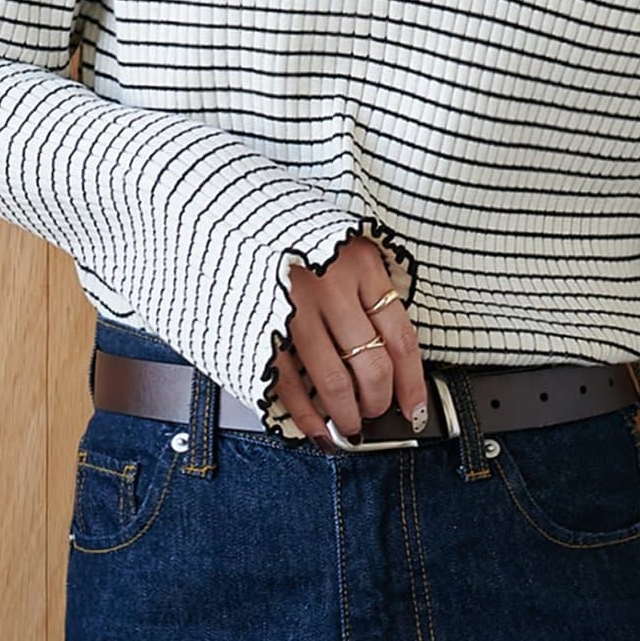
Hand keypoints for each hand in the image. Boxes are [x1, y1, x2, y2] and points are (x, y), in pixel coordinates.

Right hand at [269, 237, 428, 448]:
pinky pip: (291, 383)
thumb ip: (367, 290)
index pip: (402, 337)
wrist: (224, 213)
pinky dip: (307, 414)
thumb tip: (390, 352)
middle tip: (376, 415)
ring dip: (347, 414)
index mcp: (361, 263)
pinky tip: (317, 427)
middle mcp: (331, 285)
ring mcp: (294, 308)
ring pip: (335, 381)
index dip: (412, 382)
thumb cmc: (291, 233)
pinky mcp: (261, 327)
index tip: (415, 407)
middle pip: (372, 365)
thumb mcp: (343, 245)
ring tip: (349, 426)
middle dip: (378, 403)